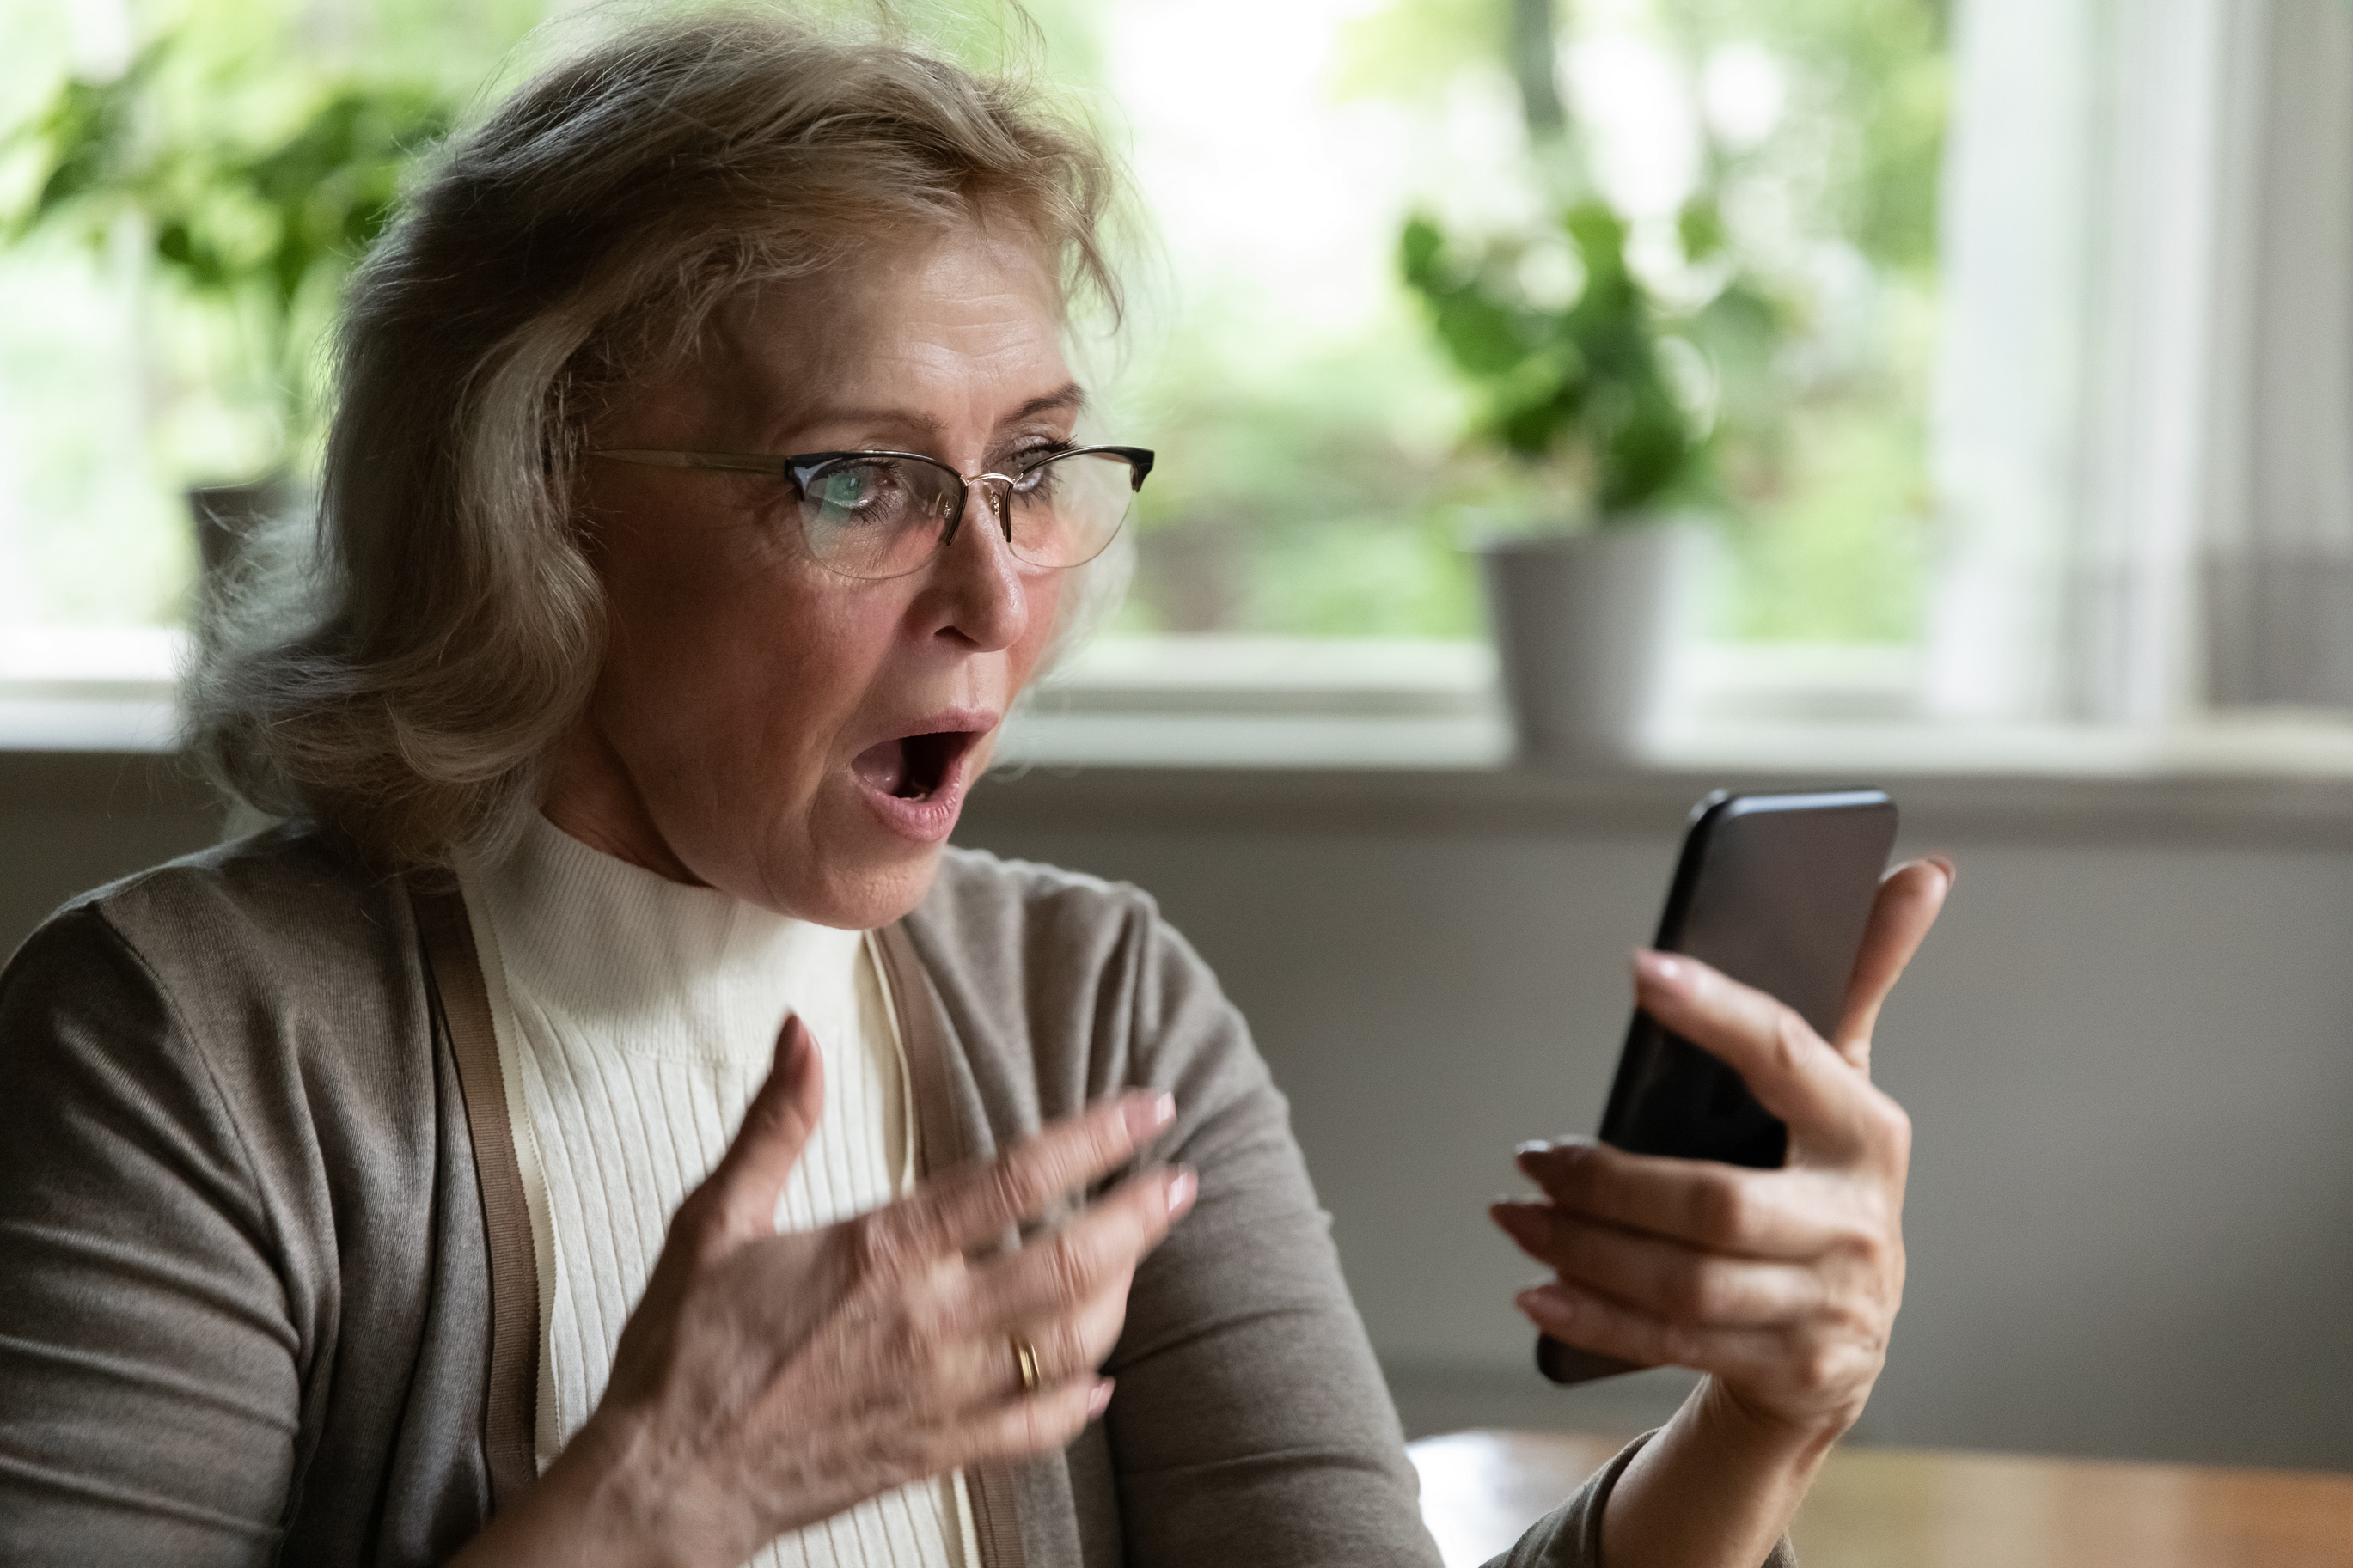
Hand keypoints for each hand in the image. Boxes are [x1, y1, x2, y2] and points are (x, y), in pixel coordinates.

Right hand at [465, 1016, 1194, 1567]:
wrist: (666, 1481)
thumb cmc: (684, 1350)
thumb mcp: (714, 1219)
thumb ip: (774, 1123)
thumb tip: (799, 1031)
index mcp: (880, 1255)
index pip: (1011, 1183)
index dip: (1092, 1141)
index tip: (1148, 1111)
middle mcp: (927, 1326)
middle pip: (1068, 1265)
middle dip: (1138, 1219)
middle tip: (1181, 1182)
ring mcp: (940, 1396)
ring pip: (1067, 1346)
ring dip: (1118, 1298)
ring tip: (1135, 1257)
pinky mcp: (935, 1453)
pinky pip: (1033, 1429)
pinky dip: (1077, 1401)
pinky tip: (1097, 1378)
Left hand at [1493, 856, 1950, 1444]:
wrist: (1837, 1348)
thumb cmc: (1819, 1185)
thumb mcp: (1840, 1088)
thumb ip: (1864, 980)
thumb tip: (1923, 870)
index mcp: (1867, 1132)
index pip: (1791, 1058)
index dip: (1719, 1013)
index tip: (1641, 966)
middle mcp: (1855, 1222)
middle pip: (1716, 1202)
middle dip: (1609, 1180)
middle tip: (1533, 1154)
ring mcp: (1827, 1306)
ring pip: (1685, 1279)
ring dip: (1583, 1246)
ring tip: (1515, 1212)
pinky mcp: (1788, 1370)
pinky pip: (1674, 1342)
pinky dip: (1595, 1316)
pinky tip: (1535, 1289)